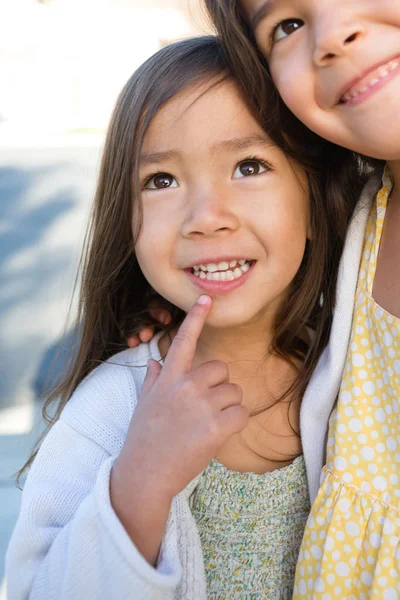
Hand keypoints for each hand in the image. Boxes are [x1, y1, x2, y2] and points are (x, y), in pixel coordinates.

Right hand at [121, 295, 247, 499]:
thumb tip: (156, 361)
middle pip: (221, 369)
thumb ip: (154, 378)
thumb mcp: (144, 403)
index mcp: (168, 377)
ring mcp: (201, 405)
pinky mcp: (216, 427)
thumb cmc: (144, 438)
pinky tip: (219, 434)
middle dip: (219, 387)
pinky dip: (236, 423)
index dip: (196, 318)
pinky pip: (242, 413)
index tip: (206, 298)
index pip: (184, 340)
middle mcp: (186, 385)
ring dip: (228, 407)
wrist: (145, 473)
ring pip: (234, 391)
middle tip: (205, 408)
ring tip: (208, 424)